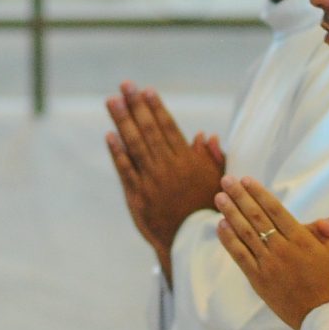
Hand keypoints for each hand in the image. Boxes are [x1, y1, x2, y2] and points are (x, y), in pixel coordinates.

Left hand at [105, 83, 224, 275]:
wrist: (190, 244)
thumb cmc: (208, 210)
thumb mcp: (218, 183)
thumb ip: (212, 158)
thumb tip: (205, 135)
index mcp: (187, 162)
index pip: (169, 128)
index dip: (156, 108)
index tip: (147, 90)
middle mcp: (167, 168)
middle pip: (149, 131)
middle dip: (136, 106)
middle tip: (125, 85)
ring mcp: (150, 182)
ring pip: (134, 146)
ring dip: (122, 121)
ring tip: (112, 101)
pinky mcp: (137, 197)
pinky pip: (125, 170)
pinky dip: (117, 152)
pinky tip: (110, 135)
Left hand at [212, 177, 328, 329]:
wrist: (320, 316)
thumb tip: (321, 219)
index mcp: (301, 239)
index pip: (275, 210)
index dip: (259, 193)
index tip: (246, 180)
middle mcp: (282, 249)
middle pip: (256, 217)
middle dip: (240, 197)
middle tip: (226, 180)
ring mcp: (268, 265)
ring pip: (245, 234)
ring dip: (230, 213)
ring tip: (219, 197)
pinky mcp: (258, 280)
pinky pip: (240, 256)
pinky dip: (229, 240)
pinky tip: (220, 226)